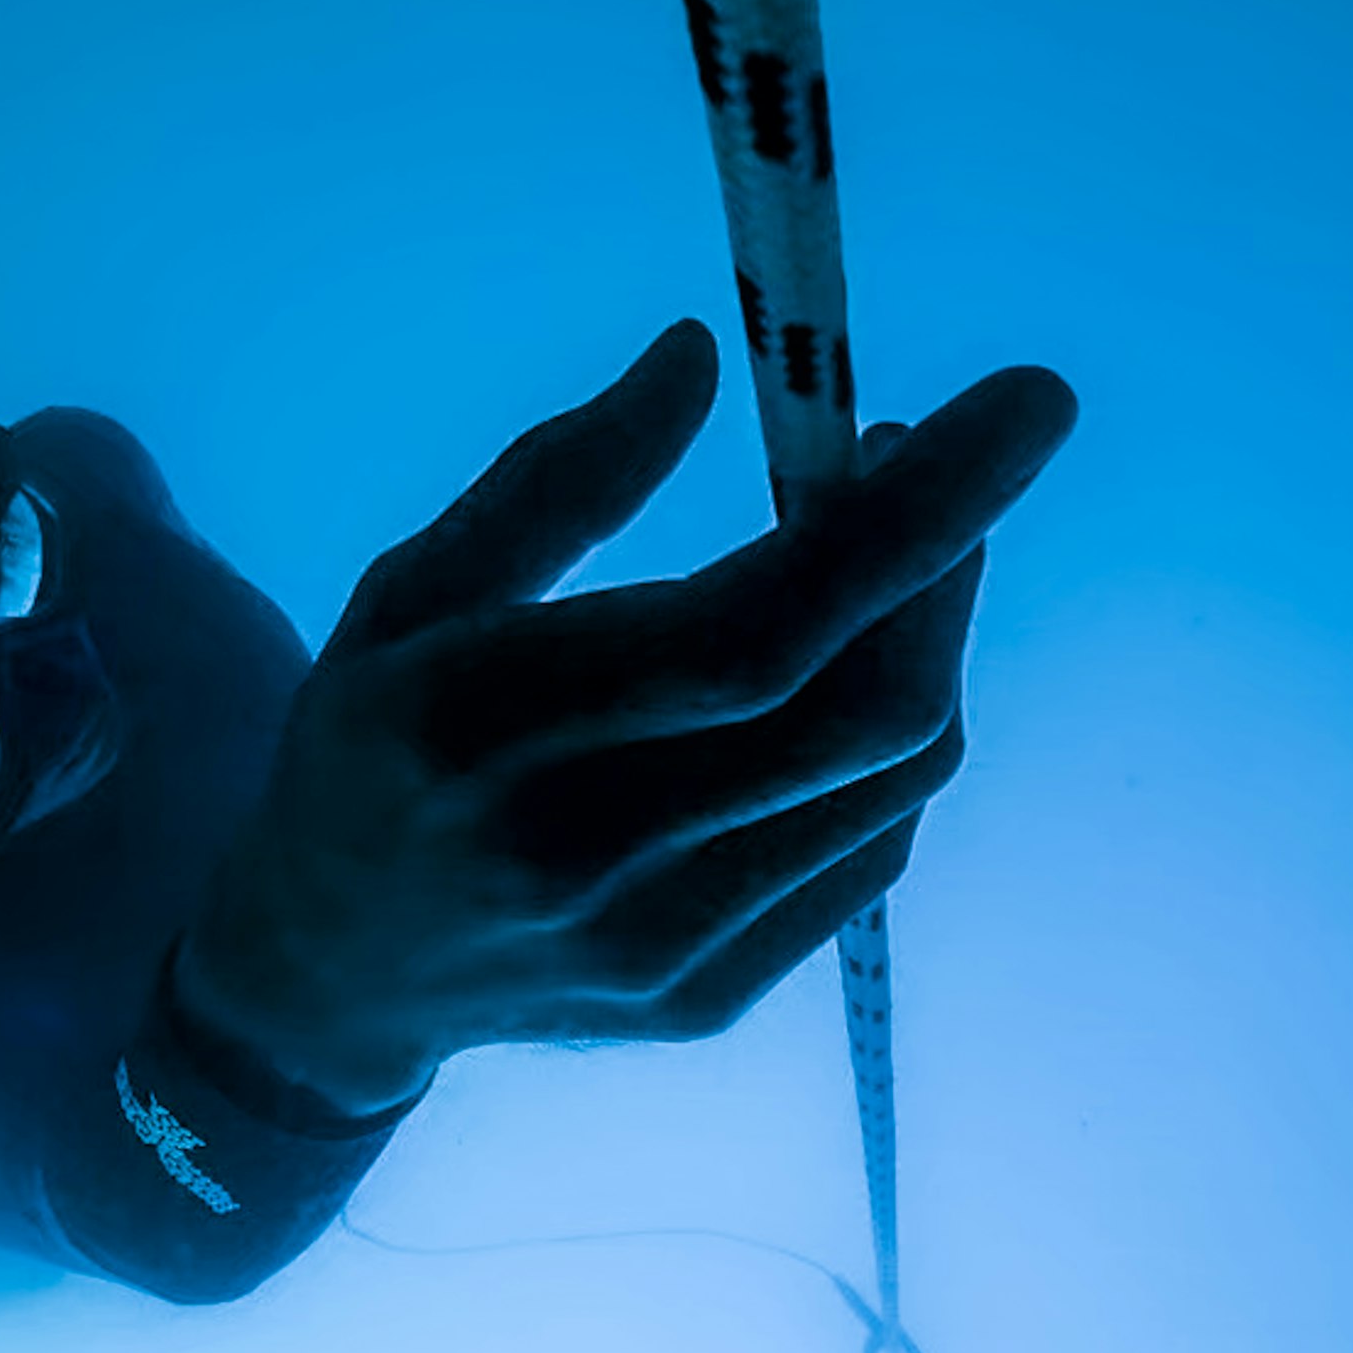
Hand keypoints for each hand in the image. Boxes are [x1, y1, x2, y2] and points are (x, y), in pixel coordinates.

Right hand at [172, 318, 1077, 1116]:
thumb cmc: (371, 748)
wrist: (328, 982)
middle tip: (956, 450)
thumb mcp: (407, 593)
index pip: (751, 627)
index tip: (1024, 402)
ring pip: (889, 777)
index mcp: (476, 727)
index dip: (909, 517)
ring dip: (926, 635)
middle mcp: (574, 855)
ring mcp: (654, 946)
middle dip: (949, 558)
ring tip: (882, 553)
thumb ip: (554, 480)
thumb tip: (705, 354)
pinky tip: (840, 675)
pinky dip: (890, 738)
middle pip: (856, 711)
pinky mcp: (706, 998)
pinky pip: (871, 845)